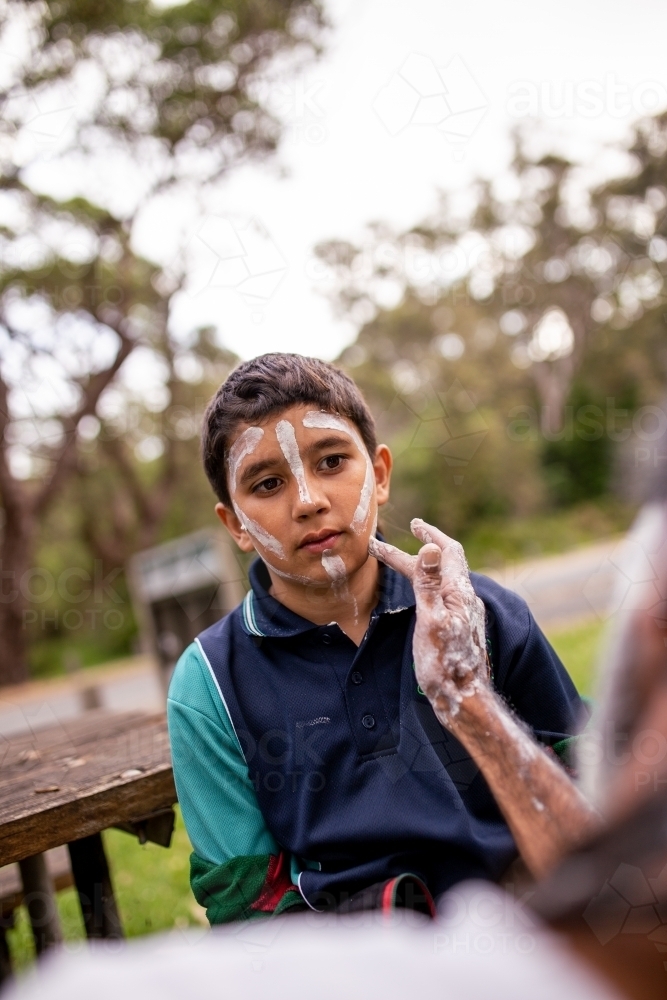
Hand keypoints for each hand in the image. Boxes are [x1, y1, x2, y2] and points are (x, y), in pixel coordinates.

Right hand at [369, 519, 488, 719]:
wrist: (463, 699)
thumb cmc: (444, 663)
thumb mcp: (431, 620)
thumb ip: (428, 584)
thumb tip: (430, 548)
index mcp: (458, 592)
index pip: (447, 552)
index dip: (431, 535)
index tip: (415, 524)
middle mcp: (465, 599)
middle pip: (447, 563)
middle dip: (428, 546)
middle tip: (413, 531)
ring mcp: (464, 614)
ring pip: (445, 579)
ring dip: (428, 565)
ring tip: (411, 560)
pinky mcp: (459, 627)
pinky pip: (444, 594)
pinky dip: (430, 582)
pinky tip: (426, 593)